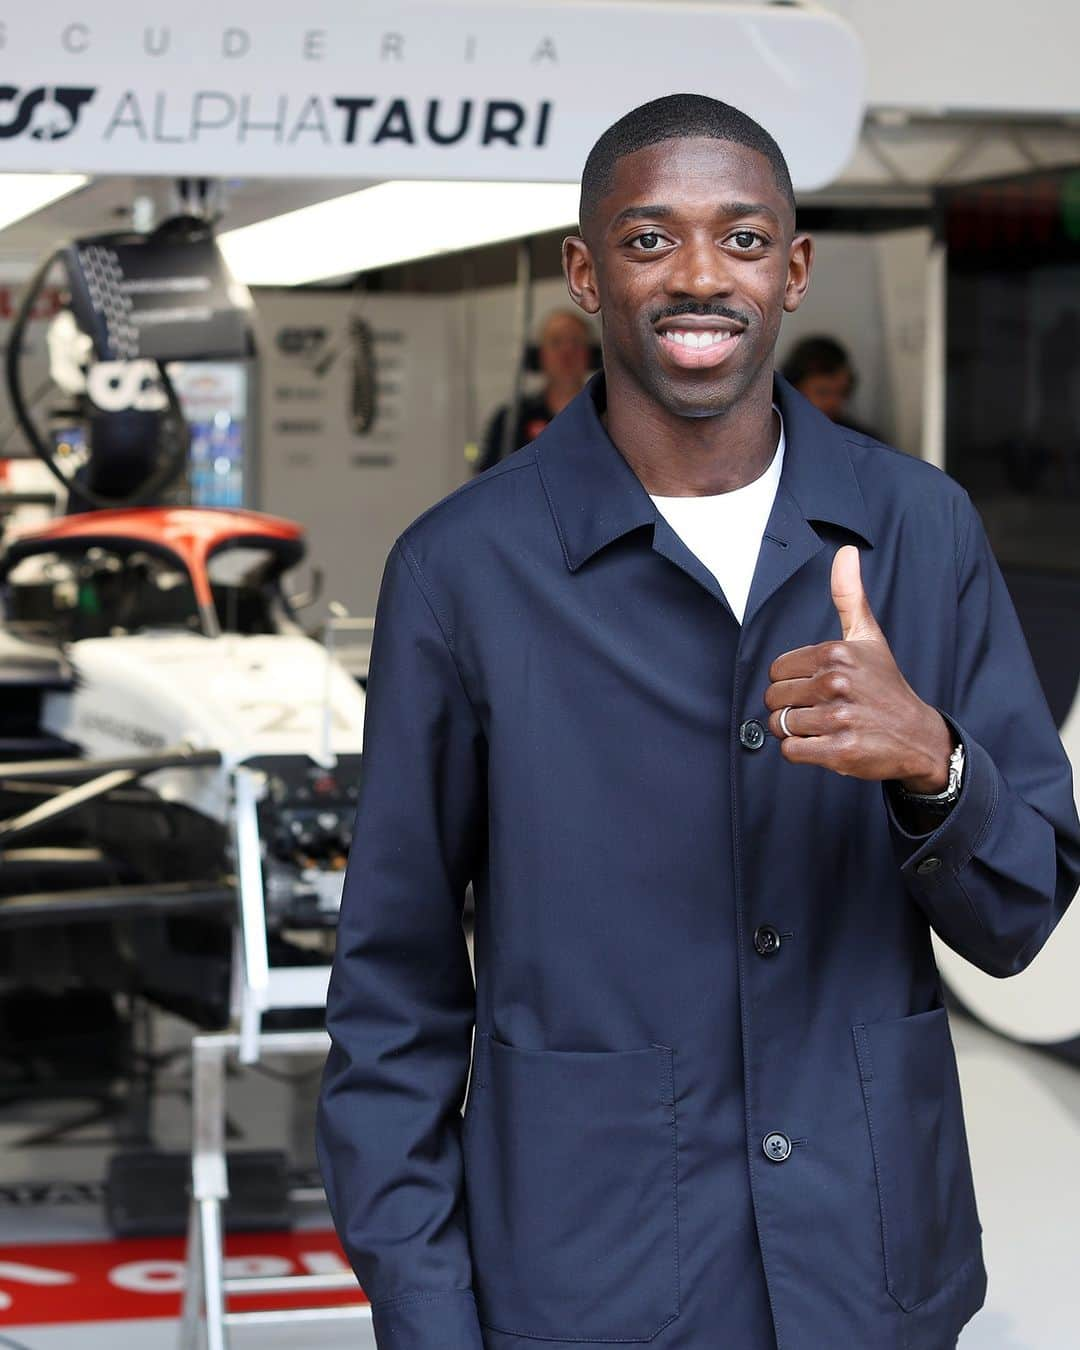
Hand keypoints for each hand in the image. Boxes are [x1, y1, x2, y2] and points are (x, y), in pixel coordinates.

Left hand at [763, 546, 952, 788]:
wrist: (917, 735)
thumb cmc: (885, 685)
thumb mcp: (869, 637)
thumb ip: (849, 595)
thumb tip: (846, 551)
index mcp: (837, 653)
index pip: (777, 670)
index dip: (790, 682)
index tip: (815, 686)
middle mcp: (837, 683)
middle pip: (775, 699)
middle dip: (790, 708)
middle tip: (820, 710)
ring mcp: (839, 718)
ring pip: (781, 725)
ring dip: (796, 731)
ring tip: (825, 726)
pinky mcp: (840, 750)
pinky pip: (791, 751)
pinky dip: (802, 751)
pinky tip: (825, 743)